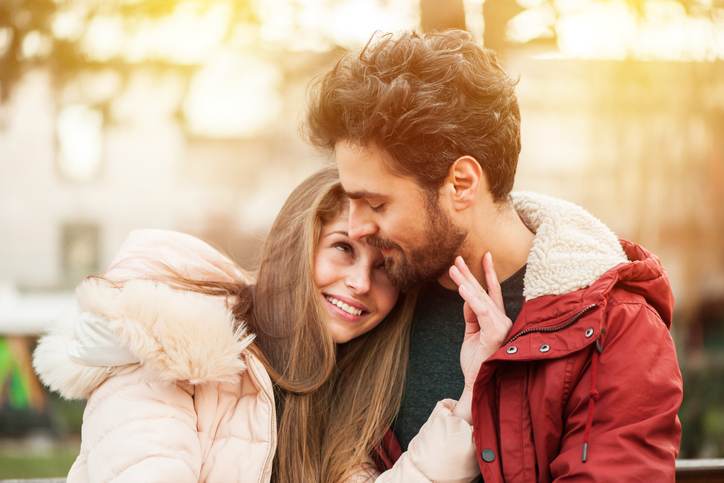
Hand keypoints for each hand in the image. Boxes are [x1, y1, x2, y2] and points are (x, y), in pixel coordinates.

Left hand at [449, 252, 512, 391]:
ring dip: (466, 281)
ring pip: (482, 298)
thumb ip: (471, 316)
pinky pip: (482, 311)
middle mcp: (503, 321)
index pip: (490, 294)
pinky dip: (471, 298)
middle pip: (485, 292)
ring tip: (453, 268)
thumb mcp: (471, 335)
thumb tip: (467, 297)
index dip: (483, 275)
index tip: (478, 258)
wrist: (479, 386)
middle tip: (457, 258)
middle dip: (471, 274)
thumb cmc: (477, 363)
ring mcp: (501, 326)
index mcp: (497, 321)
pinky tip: (461, 287)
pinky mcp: (496, 333)